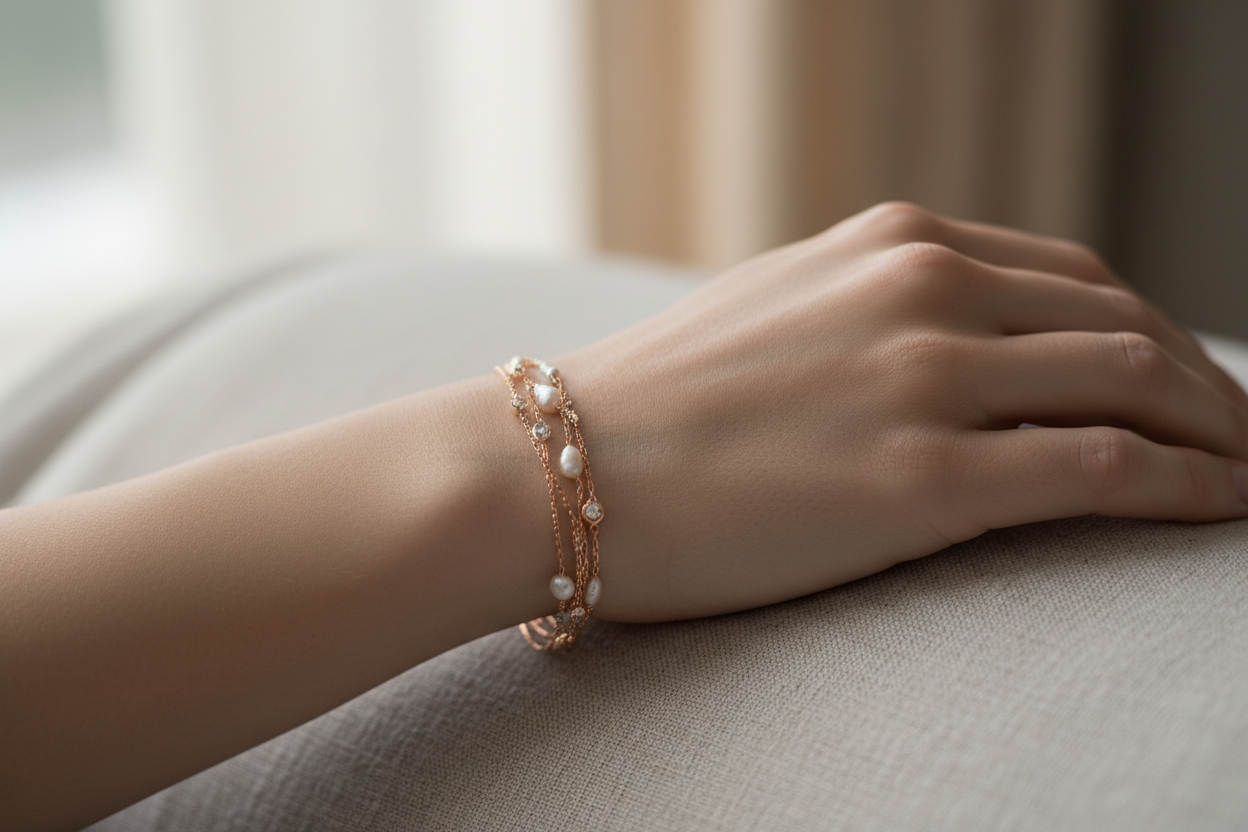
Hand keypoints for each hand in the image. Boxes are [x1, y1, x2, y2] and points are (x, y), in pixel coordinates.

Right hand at [560, 203, 1247, 621]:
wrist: (553, 468)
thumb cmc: (650, 408)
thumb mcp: (777, 317)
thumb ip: (869, 314)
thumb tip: (939, 347)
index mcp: (887, 242)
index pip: (1068, 274)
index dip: (1145, 330)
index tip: (1178, 381)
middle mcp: (919, 287)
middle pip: (1122, 318)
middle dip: (1202, 380)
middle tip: (1239, 435)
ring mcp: (925, 377)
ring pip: (1135, 383)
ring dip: (1217, 432)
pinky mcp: (922, 477)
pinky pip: (1105, 470)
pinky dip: (1187, 487)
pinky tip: (1222, 509)